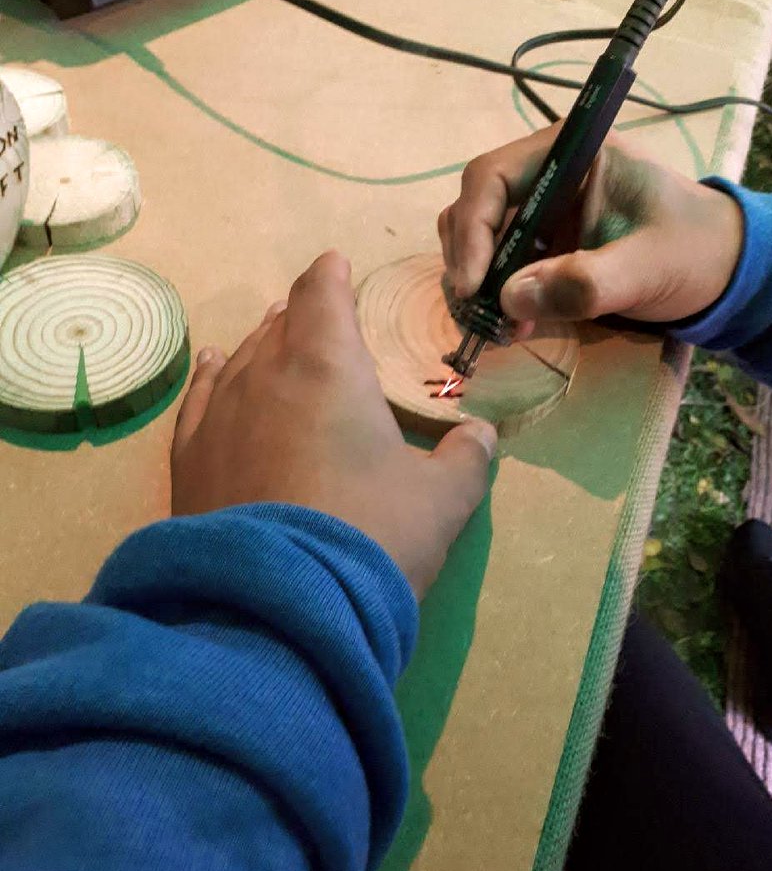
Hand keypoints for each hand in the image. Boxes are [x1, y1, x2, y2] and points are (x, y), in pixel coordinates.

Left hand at [171, 252, 496, 598]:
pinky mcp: (189, 458)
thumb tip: (483, 436)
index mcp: (329, 364)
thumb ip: (466, 459)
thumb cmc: (372, 534)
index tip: (337, 264)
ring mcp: (220, 415)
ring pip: (241, 356)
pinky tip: (213, 366)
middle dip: (303, 312)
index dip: (331, 274)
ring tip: (273, 332)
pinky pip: (200, 396)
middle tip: (319, 314)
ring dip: (263, 341)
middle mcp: (266, 373)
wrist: (281, 607)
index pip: (322, 294)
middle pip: (282, 323)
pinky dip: (211, 374)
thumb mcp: (442, 500)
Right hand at [438, 129, 743, 327]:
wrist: (728, 273)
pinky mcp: (546, 244)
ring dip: (478, 283)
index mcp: (572, 151)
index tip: (474, 285)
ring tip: (499, 328)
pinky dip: (496, 296)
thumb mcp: (648, 267)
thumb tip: (510, 299)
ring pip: (480, 238)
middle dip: (469, 260)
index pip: (491, 176)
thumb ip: (585, 281)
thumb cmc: (697, 252)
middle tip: (478, 315)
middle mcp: (547, 173)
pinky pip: (501, 265)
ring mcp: (544, 209)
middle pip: (475, 207)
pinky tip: (514, 327)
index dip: (473, 229)